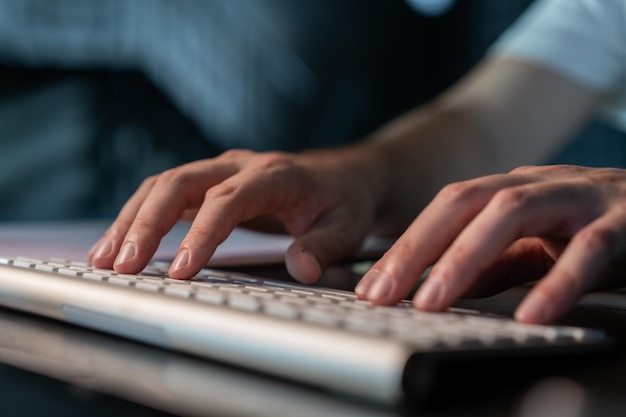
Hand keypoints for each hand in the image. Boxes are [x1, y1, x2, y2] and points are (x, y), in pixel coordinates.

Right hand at [88, 149, 383, 282]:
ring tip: (104, 259)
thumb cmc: (344, 201)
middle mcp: (240, 165)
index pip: (228, 199)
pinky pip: (165, 193)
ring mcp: (220, 170)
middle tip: (122, 265)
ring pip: (163, 184)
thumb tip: (299, 268)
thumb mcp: (348, 225)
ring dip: (131, 220)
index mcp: (275, 174)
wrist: (343, 176)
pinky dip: (139, 217)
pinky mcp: (209, 182)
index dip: (202, 233)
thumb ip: (325, 246)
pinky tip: (120, 244)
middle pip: (180, 182)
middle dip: (147, 224)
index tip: (181, 270)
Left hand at [356, 165, 625, 323]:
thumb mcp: (538, 245)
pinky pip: (588, 248)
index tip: (372, 287)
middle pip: (465, 202)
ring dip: (465, 257)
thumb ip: (497, 263)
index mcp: (512, 189)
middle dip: (418, 247)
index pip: (446, 209)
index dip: (407, 245)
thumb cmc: (599, 227)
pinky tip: (530, 314)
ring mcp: (581, 197)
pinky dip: (557, 282)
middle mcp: (539, 184)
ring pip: (513, 212)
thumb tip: (444, 286)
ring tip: (432, 301)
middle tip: (383, 294)